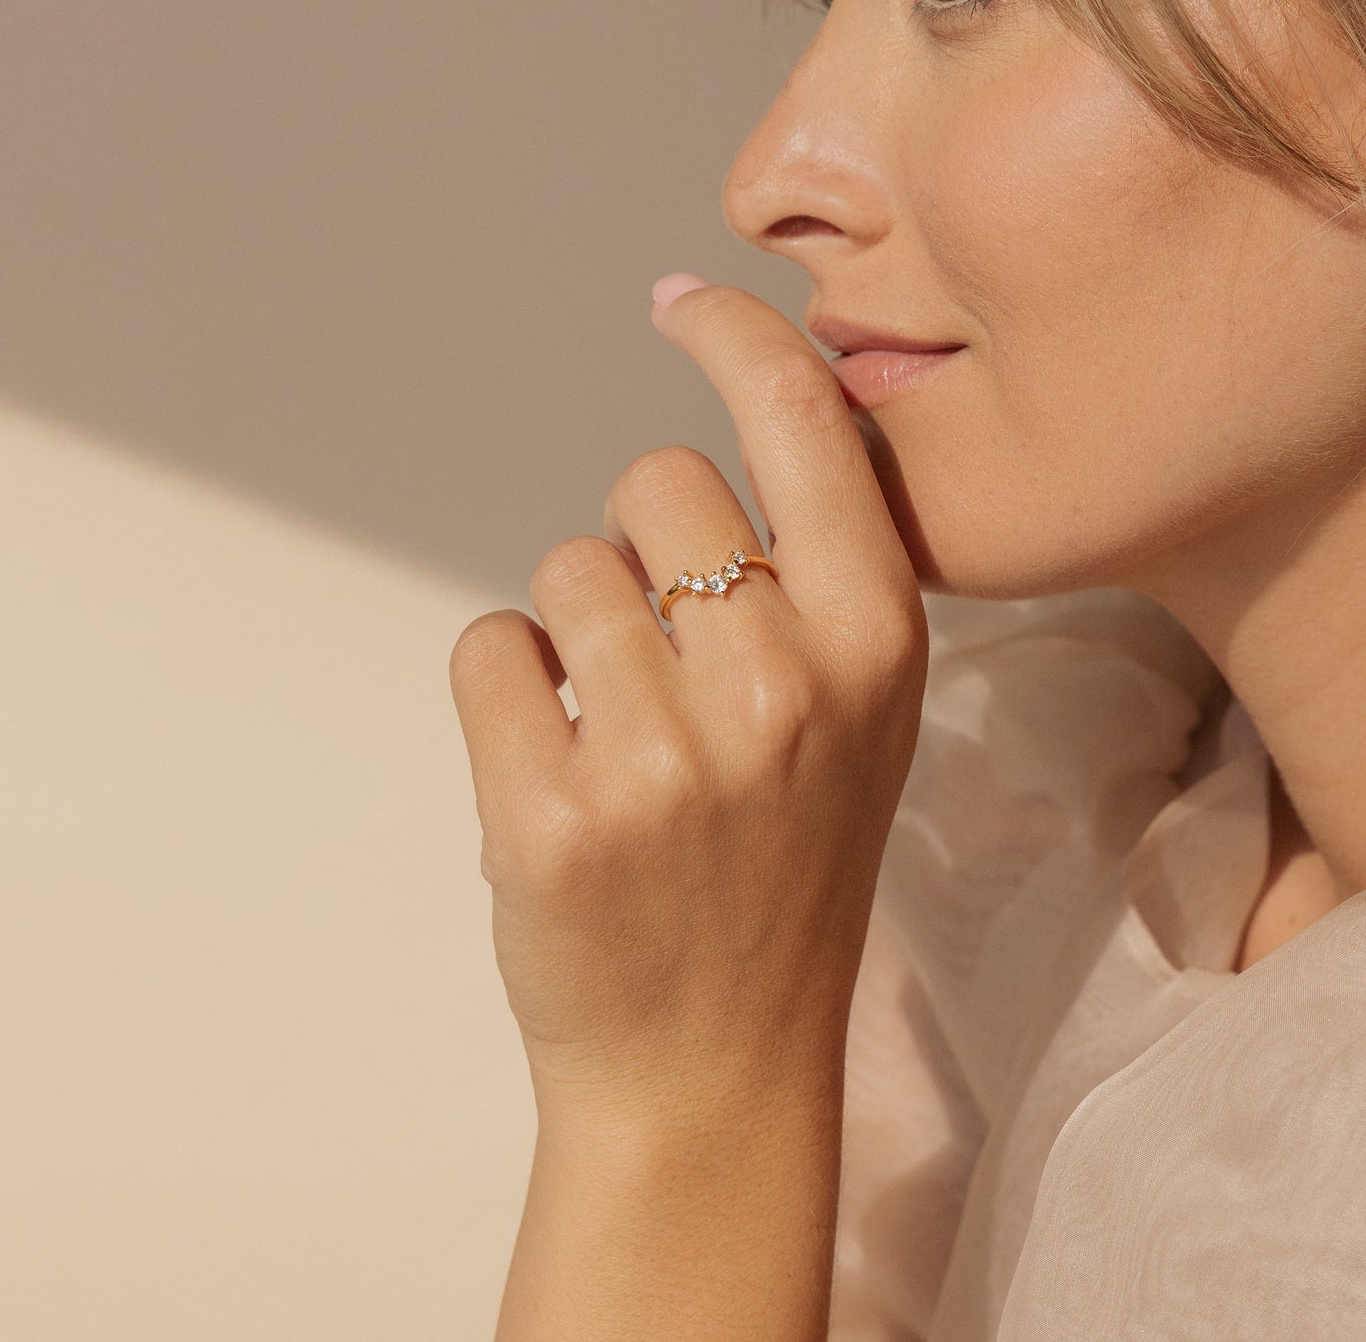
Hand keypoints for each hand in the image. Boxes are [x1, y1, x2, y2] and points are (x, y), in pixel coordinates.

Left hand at [448, 275, 928, 1124]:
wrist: (714, 1064)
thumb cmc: (787, 871)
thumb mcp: (863, 714)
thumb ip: (825, 575)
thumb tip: (751, 401)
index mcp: (878, 644)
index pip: (803, 421)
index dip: (739, 338)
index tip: (685, 301)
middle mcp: (784, 684)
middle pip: (656, 482)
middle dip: (649, 552)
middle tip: (675, 671)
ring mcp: (666, 754)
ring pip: (565, 570)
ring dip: (577, 638)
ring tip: (624, 743)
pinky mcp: (552, 813)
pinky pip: (488, 647)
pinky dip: (508, 693)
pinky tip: (559, 773)